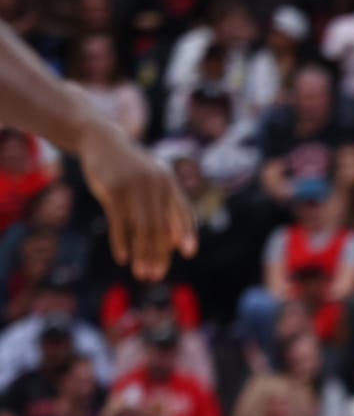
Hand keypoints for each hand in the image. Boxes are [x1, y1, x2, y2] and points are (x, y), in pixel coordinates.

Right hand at [77, 117, 196, 280]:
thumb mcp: (152, 181)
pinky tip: (123, 258)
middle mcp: (155, 184)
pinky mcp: (113, 190)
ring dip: (142, 254)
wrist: (101, 141)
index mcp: (169, 182)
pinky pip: (119, 222)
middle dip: (159, 254)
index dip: (187, 232)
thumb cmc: (131, 168)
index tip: (189, 252)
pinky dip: (121, 242)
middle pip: (161, 226)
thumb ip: (165, 208)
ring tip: (142, 273)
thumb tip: (174, 243)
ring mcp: (134, 186)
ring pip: (141, 228)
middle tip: (156, 275)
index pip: (183, 211)